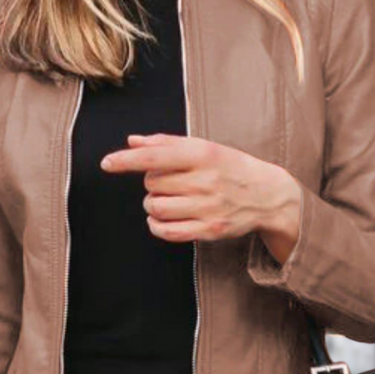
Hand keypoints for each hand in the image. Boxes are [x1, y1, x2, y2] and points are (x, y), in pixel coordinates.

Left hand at [100, 133, 302, 262]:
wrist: (268, 195)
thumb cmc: (231, 167)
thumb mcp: (205, 147)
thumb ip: (167, 144)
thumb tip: (132, 142)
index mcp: (203, 154)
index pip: (155, 157)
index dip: (126, 160)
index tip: (106, 163)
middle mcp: (206, 180)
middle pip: (153, 183)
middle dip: (152, 183)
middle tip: (169, 183)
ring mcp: (208, 207)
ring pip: (156, 207)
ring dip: (153, 204)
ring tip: (167, 200)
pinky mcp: (209, 230)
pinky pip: (167, 231)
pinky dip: (156, 226)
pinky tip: (160, 220)